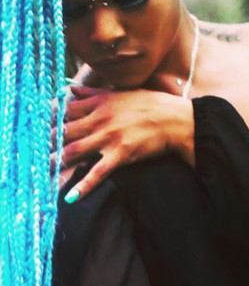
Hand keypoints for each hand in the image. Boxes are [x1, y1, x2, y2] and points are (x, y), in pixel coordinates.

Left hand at [51, 86, 193, 202]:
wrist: (176, 120)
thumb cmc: (152, 104)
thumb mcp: (122, 93)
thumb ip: (93, 92)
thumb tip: (69, 88)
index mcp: (101, 102)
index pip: (66, 110)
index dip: (52, 120)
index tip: (44, 129)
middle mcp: (100, 119)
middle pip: (64, 132)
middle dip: (47, 143)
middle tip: (34, 155)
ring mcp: (110, 137)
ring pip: (73, 152)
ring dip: (55, 164)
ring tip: (42, 174)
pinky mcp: (121, 154)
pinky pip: (98, 173)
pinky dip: (83, 186)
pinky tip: (70, 197)